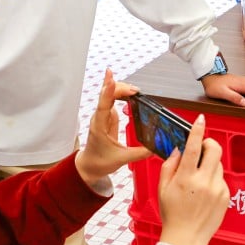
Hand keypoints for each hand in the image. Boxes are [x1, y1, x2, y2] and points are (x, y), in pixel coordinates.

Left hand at [75, 69, 149, 186]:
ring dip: (120, 89)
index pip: (103, 105)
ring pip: (109, 95)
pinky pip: (111, 100)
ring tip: (133, 90)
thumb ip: (139, 153)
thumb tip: (154, 147)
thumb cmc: (99, 162)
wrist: (89, 166)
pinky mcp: (107, 118)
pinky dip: (119, 93)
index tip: (111, 78)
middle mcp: (99, 119)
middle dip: (120, 88)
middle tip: (134, 90)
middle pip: (107, 95)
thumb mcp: (121, 159)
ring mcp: (103, 117)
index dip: (108, 91)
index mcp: (100, 127)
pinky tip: (126, 90)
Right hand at [157, 114, 228, 244]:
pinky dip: (213, 179)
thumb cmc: (172, 214)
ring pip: (218, 164)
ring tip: (198, 179)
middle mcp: (204, 182)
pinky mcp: (226, 196)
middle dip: (209, 143)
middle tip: (202, 147)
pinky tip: (204, 193)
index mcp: (185, 178)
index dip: (197, 130)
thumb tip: (179, 149)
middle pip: (215, 149)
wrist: (186, 239)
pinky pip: (221, 179)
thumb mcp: (162, 188)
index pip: (193, 147)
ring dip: (209, 164)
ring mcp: (217, 189)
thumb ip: (170, 165)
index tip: (200, 119)